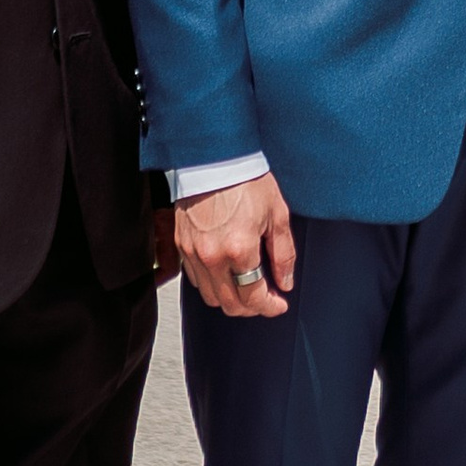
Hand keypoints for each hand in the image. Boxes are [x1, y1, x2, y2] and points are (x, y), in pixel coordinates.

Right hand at [169, 173, 297, 319]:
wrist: (215, 157)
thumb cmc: (246, 178)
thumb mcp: (278, 215)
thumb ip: (283, 255)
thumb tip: (285, 282)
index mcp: (239, 249)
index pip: (254, 297)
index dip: (270, 307)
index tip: (278, 304)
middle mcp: (212, 256)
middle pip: (230, 304)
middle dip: (251, 308)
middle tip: (265, 298)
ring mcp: (193, 252)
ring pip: (210, 296)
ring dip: (230, 298)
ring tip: (245, 286)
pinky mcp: (181, 245)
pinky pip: (195, 279)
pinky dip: (212, 283)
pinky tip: (225, 272)